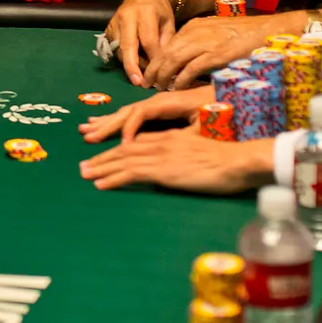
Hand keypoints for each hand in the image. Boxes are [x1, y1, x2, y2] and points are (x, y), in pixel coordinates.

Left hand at [79, 127, 273, 192]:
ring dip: (100, 167)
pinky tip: (100, 184)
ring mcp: (160, 155)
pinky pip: (131, 173)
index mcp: (170, 138)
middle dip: (102, 157)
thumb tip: (178, 167)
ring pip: (122, 159)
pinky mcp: (162, 169)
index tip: (102, 154)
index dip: (117, 147)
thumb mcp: (201, 152)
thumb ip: (186, 156)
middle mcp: (161, 143)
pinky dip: (112, 178)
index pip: (137, 142)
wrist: (237, 161)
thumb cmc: (228, 160)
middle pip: (124, 148)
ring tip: (84, 174)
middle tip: (83, 166)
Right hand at [80, 85, 212, 143]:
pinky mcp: (161, 110)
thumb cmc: (223, 110)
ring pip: (128, 113)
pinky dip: (119, 122)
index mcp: (169, 102)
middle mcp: (159, 101)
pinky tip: (108, 127)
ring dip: (107, 122)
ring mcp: (158, 104)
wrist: (234, 96)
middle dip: (107, 124)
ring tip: (87, 129)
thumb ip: (190, 128)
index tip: (123, 146)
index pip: (141, 113)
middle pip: (128, 111)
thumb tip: (177, 138)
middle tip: (86, 135)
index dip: (130, 128)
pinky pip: (134, 116)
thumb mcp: (210, 120)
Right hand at [103, 0, 176, 86]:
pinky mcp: (108, 28)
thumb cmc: (160, 11)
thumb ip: (166, 42)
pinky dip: (124, 58)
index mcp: (145, 12)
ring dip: (130, 64)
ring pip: (120, 49)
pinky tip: (134, 63)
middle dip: (132, 66)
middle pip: (128, 45)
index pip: (148, 40)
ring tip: (142, 75)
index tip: (160, 74)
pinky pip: (115, 48)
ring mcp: (114, 22)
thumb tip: (163, 66)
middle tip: (139, 83)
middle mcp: (126, 16)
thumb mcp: (169, 23)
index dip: (153, 59)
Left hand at [143, 12, 302, 89]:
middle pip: (166, 52)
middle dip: (155, 69)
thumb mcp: (217, 35)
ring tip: (159, 88)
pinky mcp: (218, 54)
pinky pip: (192, 68)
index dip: (156, 60)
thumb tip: (187, 62)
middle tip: (148, 84)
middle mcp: (197, 32)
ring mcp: (207, 42)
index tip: (151, 73)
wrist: (271, 30)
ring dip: (164, 76)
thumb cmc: (246, 36)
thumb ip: (201, 44)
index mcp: (195, 27)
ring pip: (174, 60)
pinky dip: (182, 79)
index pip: (167, 45)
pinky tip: (177, 88)